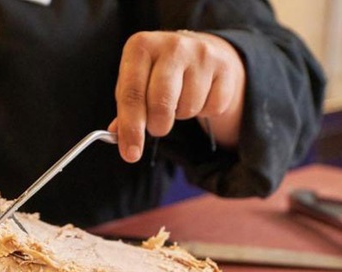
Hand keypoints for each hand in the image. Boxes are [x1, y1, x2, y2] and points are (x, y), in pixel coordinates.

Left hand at [110, 30, 245, 162]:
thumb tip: (116, 135)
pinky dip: (203, 110)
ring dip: (181, 115)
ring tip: (180, 99)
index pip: (131, 94)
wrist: (201, 51)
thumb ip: (126, 108)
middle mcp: (171, 46)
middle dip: (157, 126)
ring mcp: (201, 55)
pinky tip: (199, 95)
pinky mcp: (224, 68)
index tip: (130, 154)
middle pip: (160, 104)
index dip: (130, 128)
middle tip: (157, 126)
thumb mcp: (137, 81)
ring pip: (187, 108)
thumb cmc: (159, 72)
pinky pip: (211, 108)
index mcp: (141, 46)